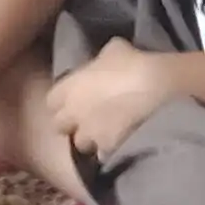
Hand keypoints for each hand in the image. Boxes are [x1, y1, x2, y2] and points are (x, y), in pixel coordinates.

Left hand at [44, 35, 189, 161]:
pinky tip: (118, 145)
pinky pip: (102, 155)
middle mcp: (72, 113)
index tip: (72, 101)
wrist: (153, 85)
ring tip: (102, 135)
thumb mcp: (112, 50)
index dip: (61, 103)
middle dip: (71, 124)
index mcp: (68, 88)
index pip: (50, 102)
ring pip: (80, 144)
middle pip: (59, 127)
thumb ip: (99, 59)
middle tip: (86, 120)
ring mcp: (88, 132)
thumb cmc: (130, 62)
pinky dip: (108, 152)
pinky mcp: (107, 146)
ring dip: (88, 140)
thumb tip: (102, 61)